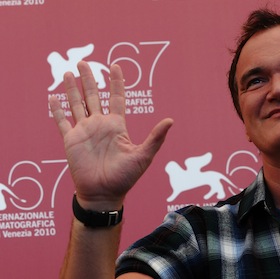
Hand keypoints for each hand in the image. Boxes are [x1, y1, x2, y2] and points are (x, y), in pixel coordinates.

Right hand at [49, 61, 172, 209]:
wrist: (104, 194)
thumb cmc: (125, 177)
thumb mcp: (144, 155)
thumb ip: (156, 137)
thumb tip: (171, 120)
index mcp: (117, 126)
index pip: (117, 98)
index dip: (116, 82)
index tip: (114, 65)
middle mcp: (100, 125)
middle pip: (93, 96)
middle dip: (89, 79)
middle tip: (83, 62)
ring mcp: (84, 131)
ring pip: (76, 104)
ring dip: (71, 89)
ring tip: (67, 72)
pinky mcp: (71, 140)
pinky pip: (62, 121)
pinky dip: (57, 109)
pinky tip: (52, 96)